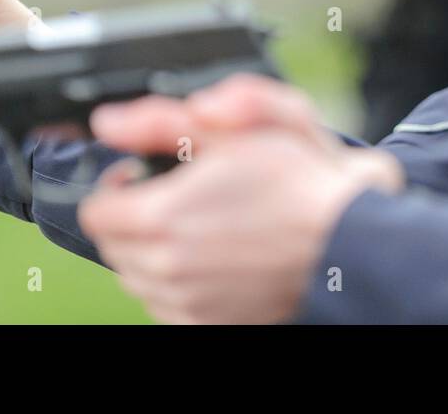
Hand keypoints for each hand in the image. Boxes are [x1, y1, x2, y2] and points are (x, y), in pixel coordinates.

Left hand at [80, 74, 402, 323]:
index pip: (96, 210)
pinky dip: (181, 286)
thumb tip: (111, 122)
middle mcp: (167, 268)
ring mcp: (187, 303)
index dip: (120, 184)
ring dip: (156, 253)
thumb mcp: (240, 127)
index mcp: (163, 216)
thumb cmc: (304, 183)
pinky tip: (216, 261)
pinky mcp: (208, 325)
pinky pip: (168, 307)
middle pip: (113, 246)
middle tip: (181, 197)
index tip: (145, 175)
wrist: (351, 239)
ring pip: (138, 279)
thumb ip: (164, 120)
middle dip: (135, 219)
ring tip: (204, 228)